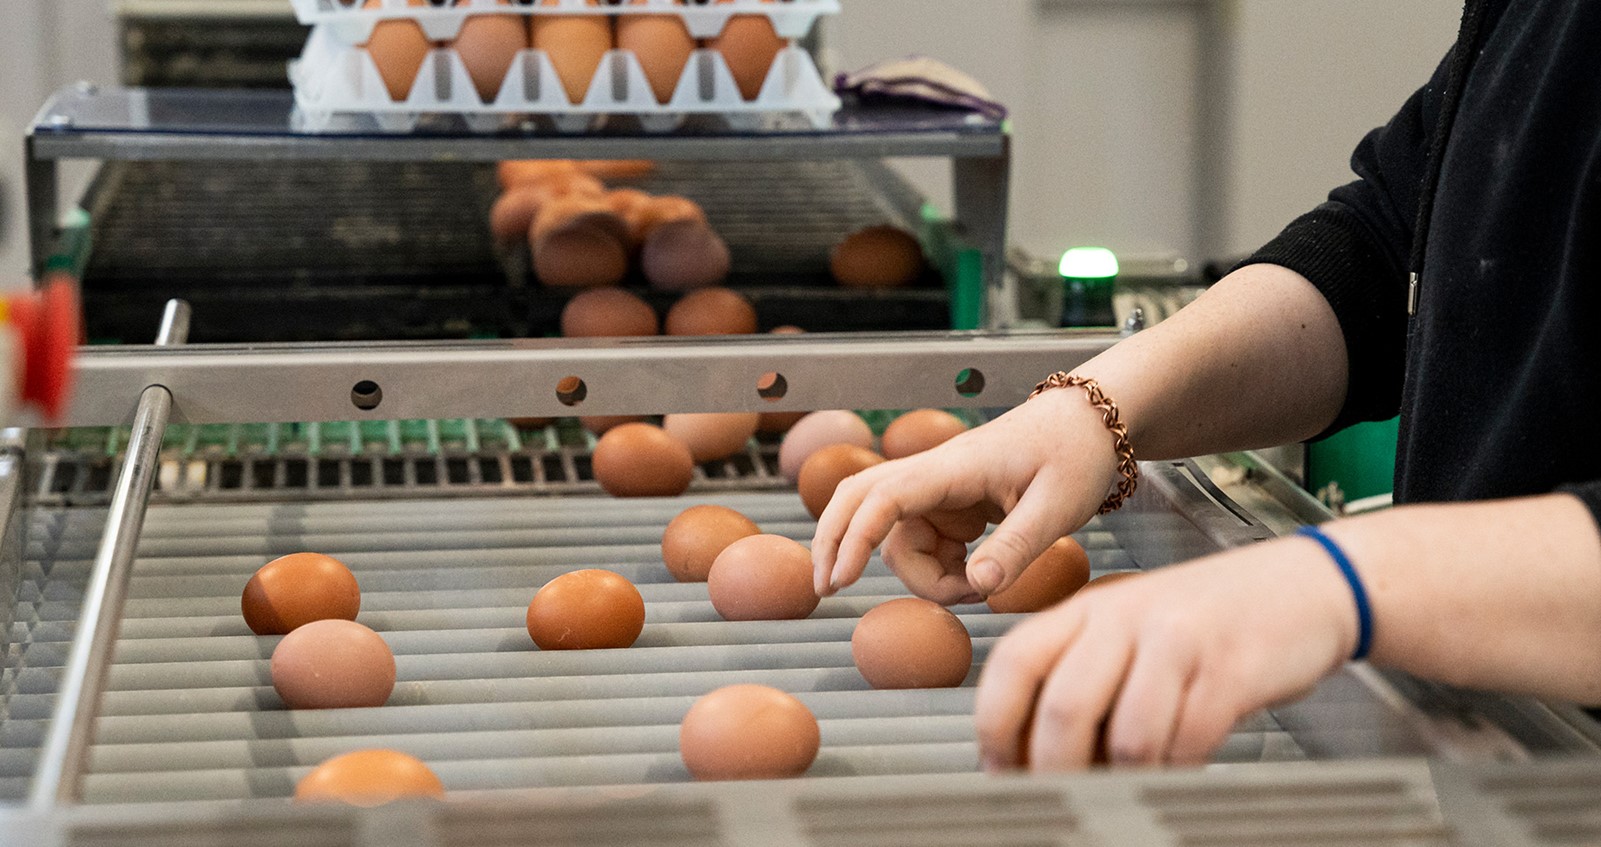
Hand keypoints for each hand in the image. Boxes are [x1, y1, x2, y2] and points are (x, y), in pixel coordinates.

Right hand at [812, 388, 1120, 604]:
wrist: (1091, 423)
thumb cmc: (1077, 454)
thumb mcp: (1057, 507)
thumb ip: (1016, 548)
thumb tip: (978, 586)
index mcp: (954, 468)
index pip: (885, 497)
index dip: (856, 537)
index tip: (840, 578)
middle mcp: (935, 475)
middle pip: (859, 501)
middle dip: (839, 543)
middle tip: (828, 589)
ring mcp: (940, 490)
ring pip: (897, 537)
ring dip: (920, 574)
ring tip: (975, 592)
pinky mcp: (951, 505)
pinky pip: (923, 542)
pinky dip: (938, 570)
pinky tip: (975, 578)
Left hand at [975, 535, 1357, 769]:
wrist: (1305, 584)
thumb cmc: (1208, 620)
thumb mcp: (1129, 630)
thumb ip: (1082, 678)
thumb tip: (1035, 756)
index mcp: (1087, 609)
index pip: (1014, 662)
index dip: (996, 726)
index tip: (1001, 771)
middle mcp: (1125, 618)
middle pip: (1063, 709)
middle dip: (1054, 772)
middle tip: (1062, 801)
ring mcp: (1178, 640)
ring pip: (1128, 737)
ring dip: (1124, 781)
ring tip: (1127, 791)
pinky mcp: (1231, 669)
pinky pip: (1189, 743)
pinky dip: (1177, 773)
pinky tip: (1177, 772)